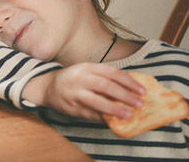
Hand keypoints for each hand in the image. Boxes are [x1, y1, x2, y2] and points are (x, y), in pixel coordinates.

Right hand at [28, 63, 145, 121]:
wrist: (48, 87)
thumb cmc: (74, 79)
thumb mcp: (87, 72)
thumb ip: (105, 78)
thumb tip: (132, 89)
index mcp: (87, 67)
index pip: (112, 73)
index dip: (129, 82)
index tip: (142, 91)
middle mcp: (80, 79)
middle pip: (105, 86)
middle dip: (125, 96)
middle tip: (140, 104)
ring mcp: (74, 94)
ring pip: (96, 102)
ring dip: (114, 109)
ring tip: (129, 115)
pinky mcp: (71, 108)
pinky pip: (90, 114)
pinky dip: (103, 118)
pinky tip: (114, 121)